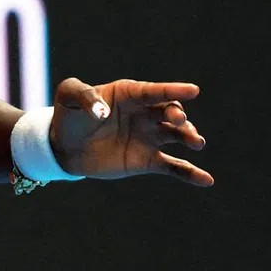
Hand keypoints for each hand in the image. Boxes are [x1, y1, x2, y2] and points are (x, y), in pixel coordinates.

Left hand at [49, 78, 212, 186]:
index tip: (193, 90)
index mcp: (129, 93)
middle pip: (170, 111)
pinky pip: (173, 166)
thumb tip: (102, 111)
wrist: (63, 146)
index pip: (154, 91)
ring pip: (177, 135)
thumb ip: (84, 96)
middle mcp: (145, 113)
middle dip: (177, 115)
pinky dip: (190, 173)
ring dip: (190, 136)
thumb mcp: (69, 95)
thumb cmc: (69, 114)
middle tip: (178, 120)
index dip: (173, 90)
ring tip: (196, 142)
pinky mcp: (147, 160)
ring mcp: (149, 137)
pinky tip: (206, 180)